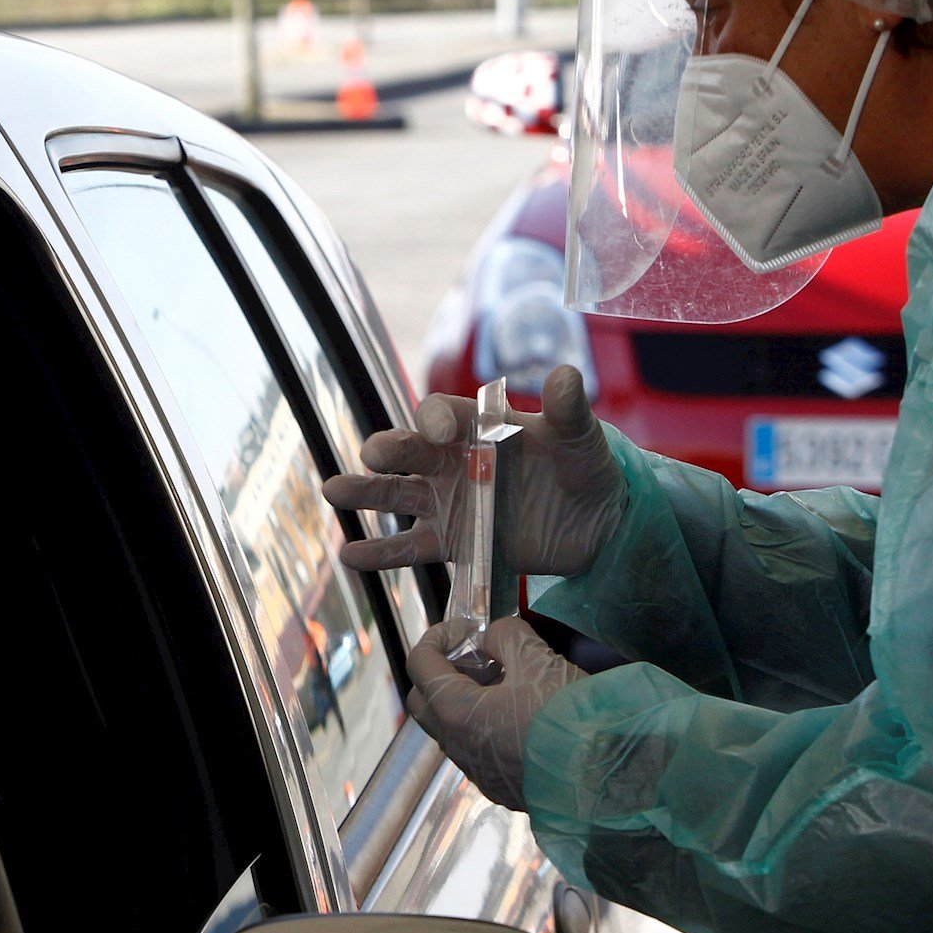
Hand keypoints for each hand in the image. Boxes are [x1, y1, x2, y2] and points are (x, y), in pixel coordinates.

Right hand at [325, 364, 624, 577]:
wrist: (598, 523)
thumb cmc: (586, 467)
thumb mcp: (582, 438)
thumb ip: (569, 411)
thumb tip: (566, 375)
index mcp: (478, 426)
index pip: (442, 414)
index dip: (435, 419)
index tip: (443, 433)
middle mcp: (453, 460)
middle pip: (409, 450)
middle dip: (389, 450)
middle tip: (374, 455)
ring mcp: (448, 502)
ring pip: (396, 495)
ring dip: (364, 492)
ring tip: (333, 491)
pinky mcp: (452, 542)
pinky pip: (409, 548)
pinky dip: (380, 553)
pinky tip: (350, 556)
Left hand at [405, 617, 584, 810]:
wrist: (609, 774)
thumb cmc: (569, 714)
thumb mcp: (537, 657)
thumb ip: (505, 636)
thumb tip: (492, 638)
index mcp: (457, 713)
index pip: (420, 665)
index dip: (438, 636)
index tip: (467, 628)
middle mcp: (458, 748)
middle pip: (425, 702)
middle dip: (443, 671)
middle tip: (479, 656)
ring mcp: (478, 773)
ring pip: (452, 729)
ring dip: (467, 700)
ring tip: (507, 682)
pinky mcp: (501, 788)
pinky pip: (478, 751)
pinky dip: (486, 725)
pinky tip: (522, 714)